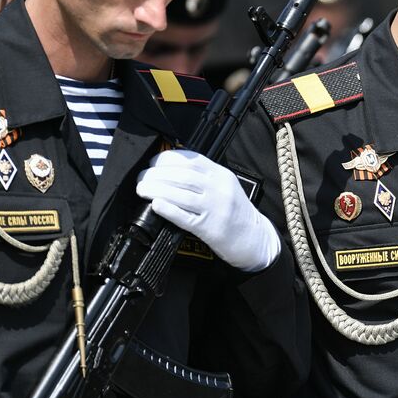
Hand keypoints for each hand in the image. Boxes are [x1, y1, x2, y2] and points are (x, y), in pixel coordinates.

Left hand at [135, 149, 280, 272]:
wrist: (255, 237)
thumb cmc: (236, 212)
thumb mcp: (225, 186)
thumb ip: (204, 176)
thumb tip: (170, 169)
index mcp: (221, 175)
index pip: (191, 160)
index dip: (167, 159)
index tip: (152, 163)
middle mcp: (219, 189)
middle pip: (183, 176)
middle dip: (156, 174)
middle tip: (142, 178)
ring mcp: (216, 209)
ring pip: (181, 194)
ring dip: (157, 190)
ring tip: (142, 189)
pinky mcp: (211, 228)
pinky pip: (186, 217)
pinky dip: (169, 210)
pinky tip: (157, 205)